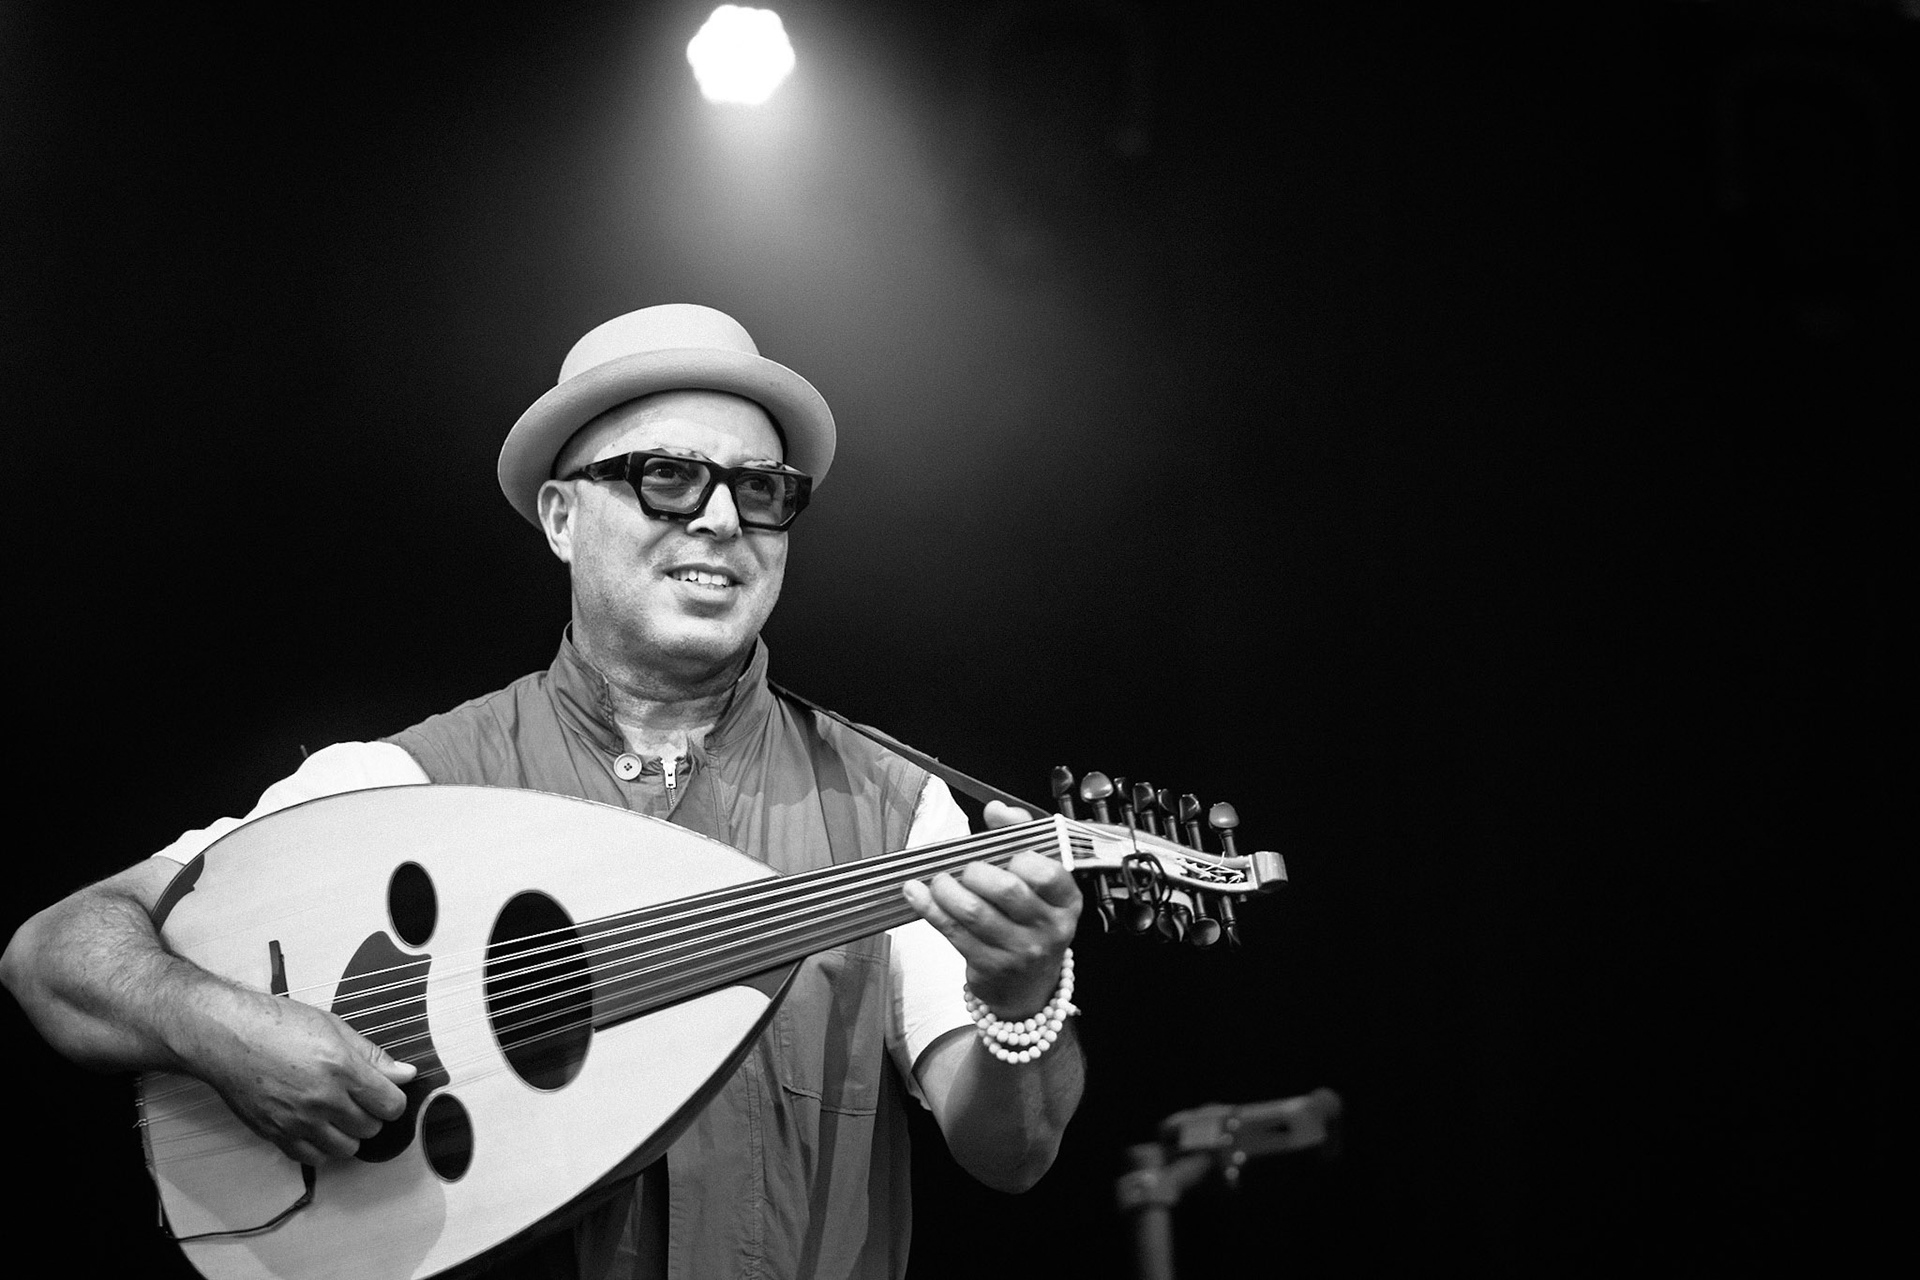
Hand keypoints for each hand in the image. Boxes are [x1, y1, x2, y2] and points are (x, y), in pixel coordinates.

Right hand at [189, 986, 417, 1165]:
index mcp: (342, 1069)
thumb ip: (373, 1055)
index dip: (393, 1100)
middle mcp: (322, 1100)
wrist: (227, 1037)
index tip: (385, 1092)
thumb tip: (405, 1074)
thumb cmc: (277, 1024)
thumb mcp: (334, 1027)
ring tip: (339, 1113)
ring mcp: (298, 1121)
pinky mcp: (276, 1135)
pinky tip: (318, 1128)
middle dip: (371, 1114)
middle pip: (371, 1128)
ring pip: (346, 1149)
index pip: (391, 1106)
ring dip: (349, 1134)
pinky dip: (322, 1148)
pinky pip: (313, 1158)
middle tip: (358, 1098)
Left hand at [904, 803, 1081, 1017]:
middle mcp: (1049, 928)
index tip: (1005, 855)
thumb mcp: (1037, 882)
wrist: (1029, 987)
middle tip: (966, 869)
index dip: (1020, 856)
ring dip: (947, 888)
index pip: (1048, 872)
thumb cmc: (1030, 921)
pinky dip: (929, 907)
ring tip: (939, 880)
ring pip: (974, 911)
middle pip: (1007, 889)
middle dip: (976, 871)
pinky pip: (952, 931)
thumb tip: (997, 808)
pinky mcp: (989, 966)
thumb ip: (1020, 837)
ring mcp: (1019, 951)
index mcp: (1066, 901)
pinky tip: (915, 893)